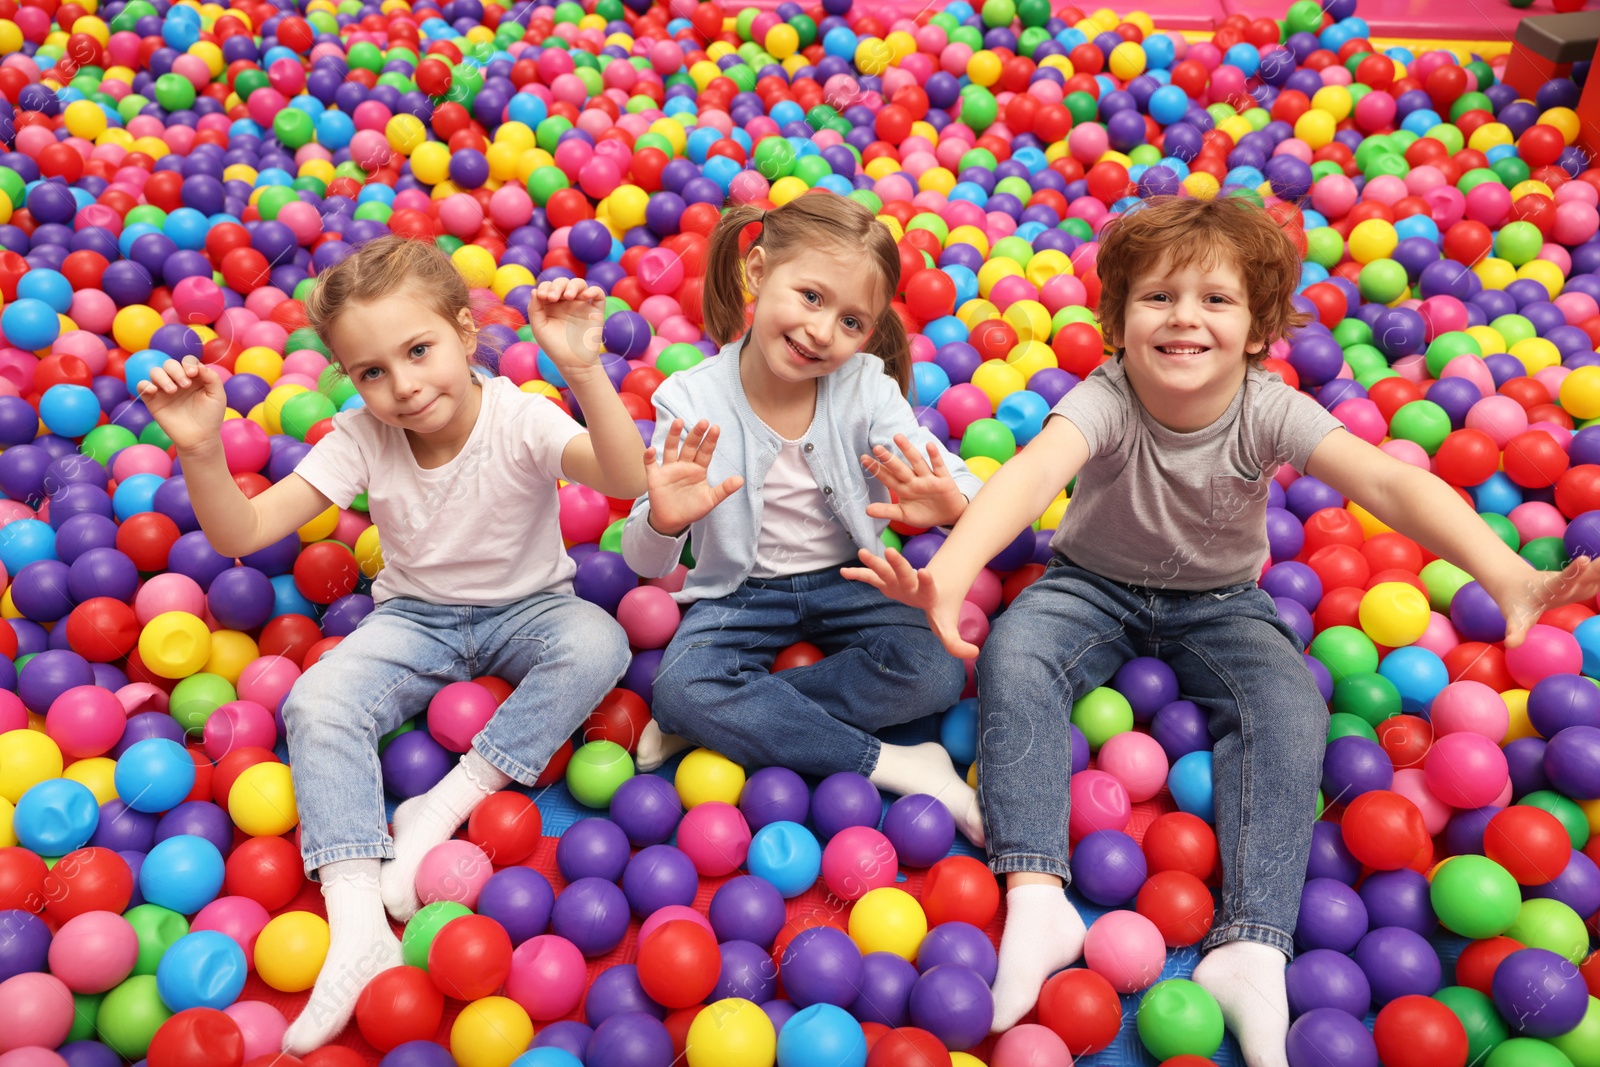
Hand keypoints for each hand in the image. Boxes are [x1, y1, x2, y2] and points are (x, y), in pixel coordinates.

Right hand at [135, 356, 226, 451]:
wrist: (199, 439)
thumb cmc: (210, 417)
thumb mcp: (218, 396)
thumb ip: (212, 379)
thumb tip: (199, 366)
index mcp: (194, 377)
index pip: (188, 361)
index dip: (189, 363)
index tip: (193, 373)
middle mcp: (178, 380)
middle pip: (170, 364)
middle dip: (176, 371)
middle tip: (185, 385)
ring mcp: (164, 390)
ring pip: (155, 372)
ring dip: (162, 377)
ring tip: (172, 391)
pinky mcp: (153, 400)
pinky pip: (142, 386)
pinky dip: (145, 385)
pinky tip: (154, 391)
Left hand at [528, 278, 605, 378]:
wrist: (574, 363)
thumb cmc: (554, 347)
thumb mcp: (539, 327)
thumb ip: (534, 309)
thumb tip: (535, 289)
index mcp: (552, 305)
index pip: (548, 287)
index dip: (545, 287)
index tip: (542, 297)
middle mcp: (566, 302)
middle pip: (563, 282)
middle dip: (557, 286)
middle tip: (553, 297)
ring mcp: (581, 305)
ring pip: (580, 284)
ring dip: (573, 285)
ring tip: (568, 296)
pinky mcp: (595, 311)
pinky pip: (598, 294)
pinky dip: (593, 290)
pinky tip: (585, 295)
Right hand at [643, 419, 743, 535]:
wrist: (673, 521)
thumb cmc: (692, 508)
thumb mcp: (710, 500)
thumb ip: (724, 489)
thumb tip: (741, 480)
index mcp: (698, 469)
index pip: (705, 452)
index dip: (710, 441)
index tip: (716, 428)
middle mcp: (684, 465)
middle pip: (690, 446)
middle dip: (696, 434)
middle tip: (703, 421)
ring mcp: (669, 470)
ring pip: (671, 449)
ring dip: (673, 436)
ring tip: (678, 422)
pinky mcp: (655, 477)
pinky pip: (651, 465)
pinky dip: (649, 457)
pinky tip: (651, 450)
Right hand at [842, 547, 978, 658]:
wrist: (940, 585)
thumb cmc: (942, 607)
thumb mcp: (948, 626)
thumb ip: (957, 643)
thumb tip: (974, 652)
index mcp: (927, 593)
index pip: (928, 587)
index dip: (927, 581)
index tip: (925, 572)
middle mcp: (911, 584)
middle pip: (904, 574)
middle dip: (898, 564)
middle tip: (890, 551)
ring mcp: (898, 581)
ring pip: (886, 571)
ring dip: (875, 563)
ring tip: (862, 551)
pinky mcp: (887, 582)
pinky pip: (871, 578)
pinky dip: (859, 574)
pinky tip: (843, 572)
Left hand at [862, 434, 967, 528]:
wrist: (949, 516)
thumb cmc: (925, 513)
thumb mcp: (904, 515)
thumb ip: (886, 511)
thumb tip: (866, 510)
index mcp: (904, 489)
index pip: (887, 477)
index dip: (876, 469)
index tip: (863, 459)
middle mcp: (914, 481)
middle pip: (899, 468)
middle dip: (888, 459)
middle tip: (876, 447)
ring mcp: (929, 479)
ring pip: (917, 462)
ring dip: (908, 450)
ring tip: (898, 437)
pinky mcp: (944, 480)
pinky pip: (939, 467)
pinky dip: (934, 457)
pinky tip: (929, 446)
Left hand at [1493, 556, 1599, 647]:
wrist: (1516, 586)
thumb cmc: (1517, 606)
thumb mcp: (1516, 620)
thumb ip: (1515, 632)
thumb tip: (1510, 645)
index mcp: (1550, 588)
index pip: (1563, 579)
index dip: (1574, 571)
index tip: (1584, 560)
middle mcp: (1565, 582)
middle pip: (1584, 574)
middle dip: (1596, 569)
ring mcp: (1575, 581)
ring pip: (1594, 574)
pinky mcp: (1582, 583)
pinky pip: (1598, 579)